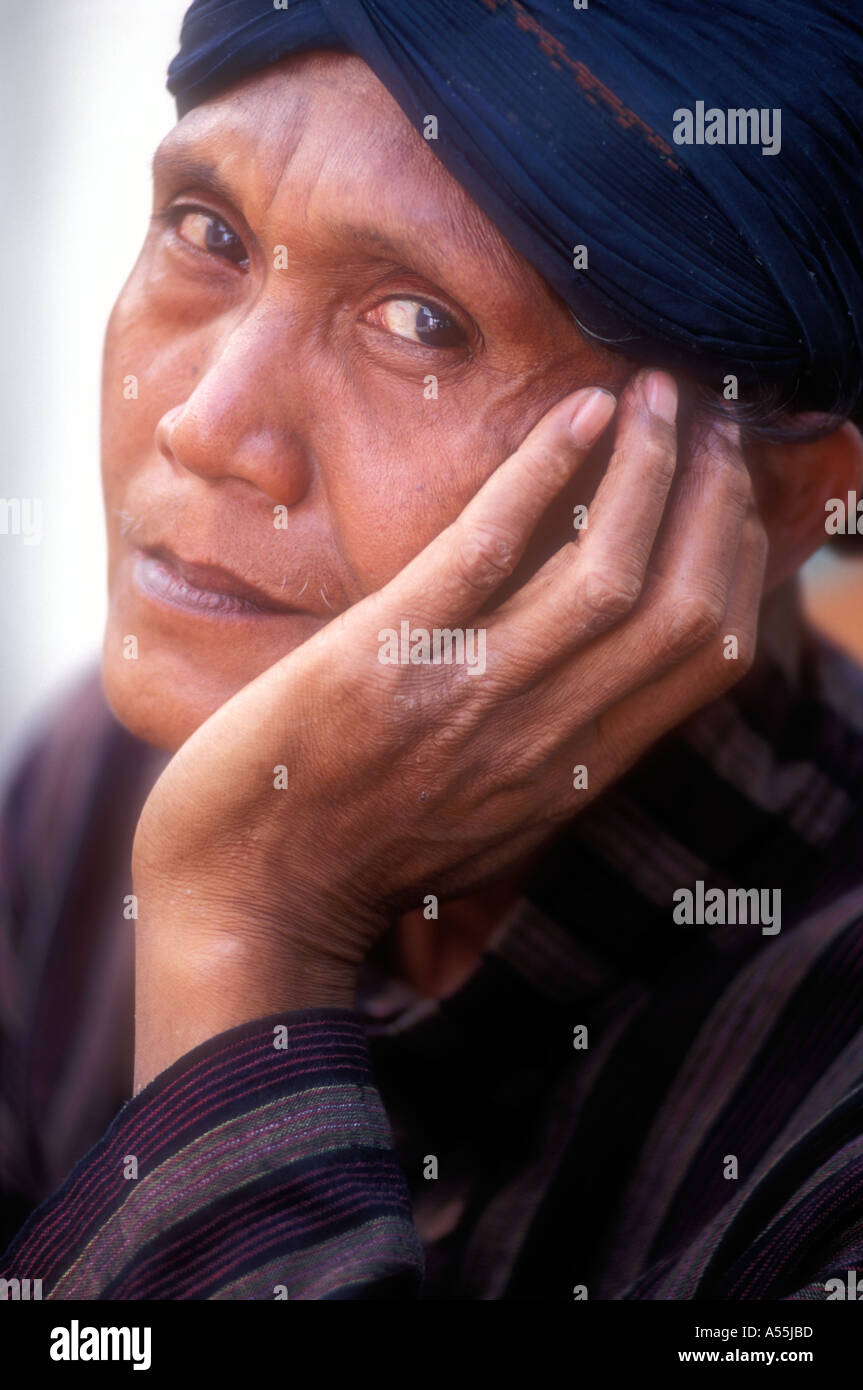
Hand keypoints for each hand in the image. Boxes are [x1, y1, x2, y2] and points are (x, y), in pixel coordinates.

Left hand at [131, 369, 766, 1085]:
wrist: (245, 900)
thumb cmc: (361, 856)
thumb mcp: (491, 821)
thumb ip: (556, 756)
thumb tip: (601, 682)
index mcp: (574, 776)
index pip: (706, 660)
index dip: (740, 561)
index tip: (731, 492)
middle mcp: (542, 740)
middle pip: (681, 610)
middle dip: (716, 500)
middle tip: (711, 421)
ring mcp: (467, 698)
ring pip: (607, 573)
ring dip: (650, 467)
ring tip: (659, 392)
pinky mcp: (384, 657)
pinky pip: (490, 547)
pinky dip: (547, 468)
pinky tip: (582, 409)